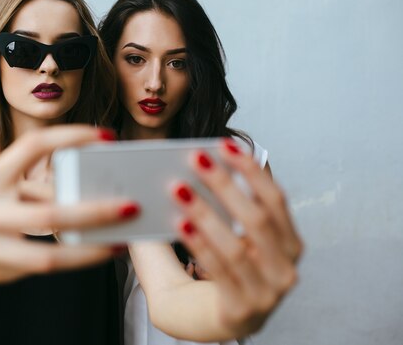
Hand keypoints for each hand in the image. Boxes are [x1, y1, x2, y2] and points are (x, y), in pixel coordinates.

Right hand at [0, 125, 138, 283]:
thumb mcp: (8, 186)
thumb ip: (43, 187)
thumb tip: (97, 191)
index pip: (33, 146)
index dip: (71, 136)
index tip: (107, 136)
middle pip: (47, 214)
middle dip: (93, 212)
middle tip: (130, 206)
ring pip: (46, 257)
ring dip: (88, 252)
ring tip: (119, 243)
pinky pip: (41, 268)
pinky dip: (72, 261)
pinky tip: (94, 254)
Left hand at [173, 138, 301, 334]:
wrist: (197, 319)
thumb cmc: (210, 269)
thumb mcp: (220, 232)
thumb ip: (213, 200)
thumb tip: (186, 160)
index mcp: (286, 242)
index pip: (275, 199)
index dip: (252, 169)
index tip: (225, 144)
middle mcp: (285, 267)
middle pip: (258, 218)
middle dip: (225, 184)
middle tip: (195, 159)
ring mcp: (267, 293)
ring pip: (237, 246)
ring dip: (206, 212)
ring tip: (177, 188)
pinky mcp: (241, 310)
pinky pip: (220, 271)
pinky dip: (200, 243)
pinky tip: (180, 223)